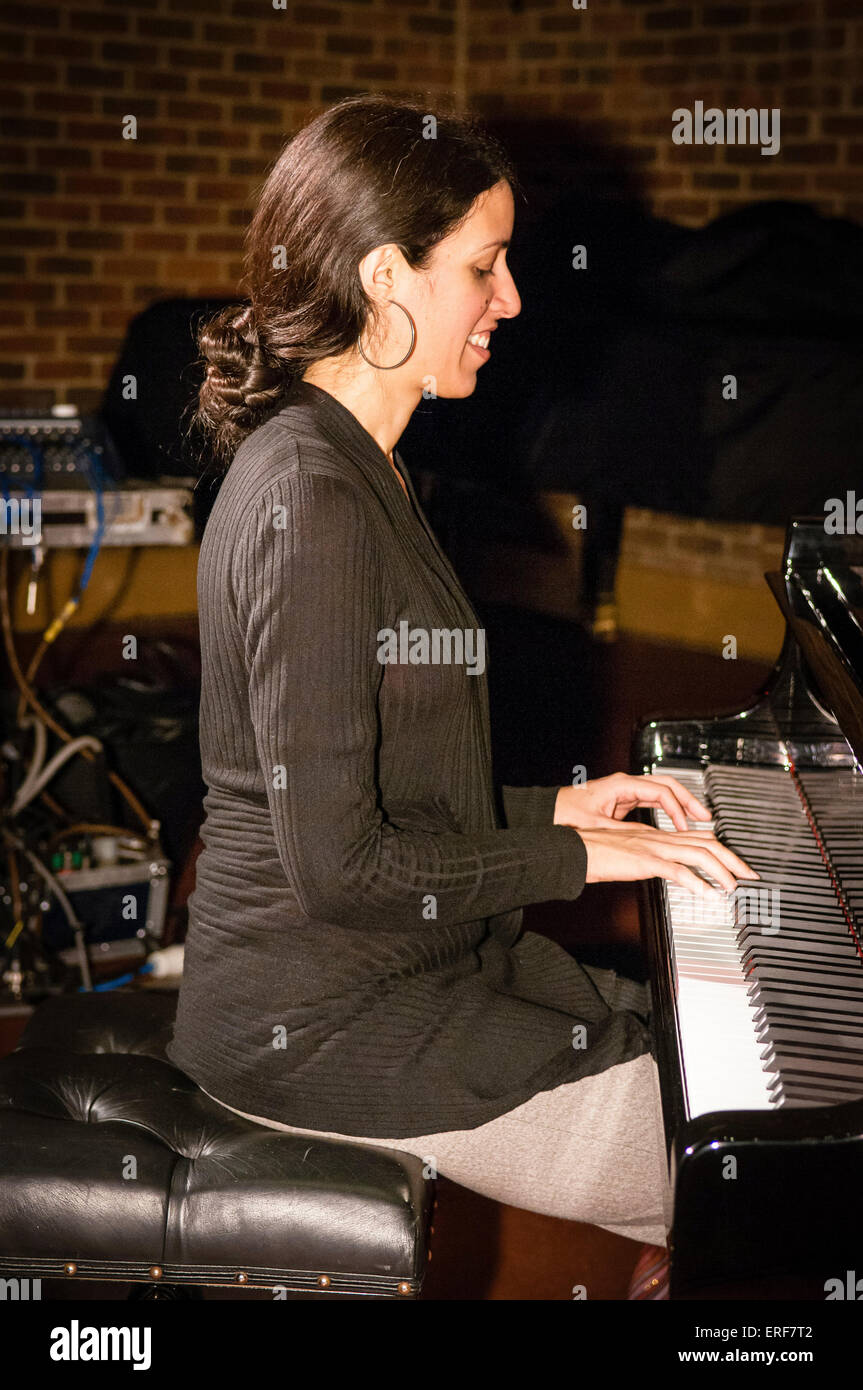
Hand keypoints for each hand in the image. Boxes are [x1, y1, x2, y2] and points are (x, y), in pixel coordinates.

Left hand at [554, 772, 712, 831]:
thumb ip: (625, 833)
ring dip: (680, 804)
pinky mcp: (621, 799)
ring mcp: (624, 790)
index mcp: (622, 785)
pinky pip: (652, 800)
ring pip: (661, 791)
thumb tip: (650, 842)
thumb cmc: (565, 814)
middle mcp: (625, 783)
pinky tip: (675, 822)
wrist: (546, 811)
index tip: (686, 827)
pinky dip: (666, 810)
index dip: (677, 810)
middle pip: (667, 785)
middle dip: (688, 800)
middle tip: (705, 817)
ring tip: (698, 819)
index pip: (661, 792)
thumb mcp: (598, 826)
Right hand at [578, 823, 758, 893]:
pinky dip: (697, 883)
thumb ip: (649, 859)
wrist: (573, 849)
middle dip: (733, 860)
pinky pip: (677, 871)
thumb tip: (665, 870)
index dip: (722, 851)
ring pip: (699, 854)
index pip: (699, 838)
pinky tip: (708, 895)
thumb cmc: (594, 853)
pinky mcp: (644, 861)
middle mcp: (660, 838)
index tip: (736, 867)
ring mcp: (654, 848)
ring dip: (721, 872)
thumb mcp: (628, 854)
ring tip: (733, 887)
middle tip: (749, 876)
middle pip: (707, 843)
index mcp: (657, 836)